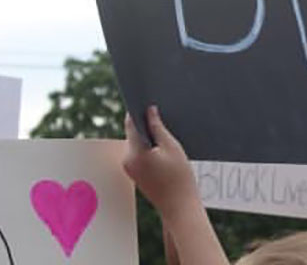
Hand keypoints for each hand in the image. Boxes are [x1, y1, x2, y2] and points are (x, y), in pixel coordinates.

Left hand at [123, 105, 198, 219]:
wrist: (179, 206)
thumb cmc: (179, 177)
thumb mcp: (172, 147)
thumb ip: (158, 127)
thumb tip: (149, 111)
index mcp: (135, 152)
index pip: (131, 124)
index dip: (138, 111)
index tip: (145, 100)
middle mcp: (127, 160)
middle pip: (133, 133)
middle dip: (145, 125)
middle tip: (161, 117)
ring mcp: (129, 168)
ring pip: (136, 144)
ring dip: (148, 138)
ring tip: (166, 138)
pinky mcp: (135, 174)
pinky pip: (138, 154)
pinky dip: (148, 149)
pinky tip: (164, 152)